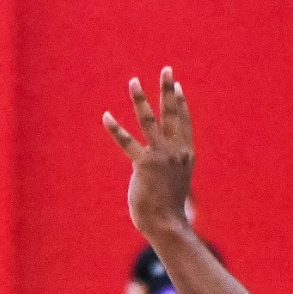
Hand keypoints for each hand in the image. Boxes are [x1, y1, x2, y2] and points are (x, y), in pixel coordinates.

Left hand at [103, 67, 195, 238]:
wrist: (167, 224)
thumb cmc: (169, 209)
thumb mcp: (175, 183)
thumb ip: (171, 170)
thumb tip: (165, 169)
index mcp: (185, 154)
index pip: (184, 122)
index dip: (180, 103)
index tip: (176, 86)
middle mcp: (176, 151)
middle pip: (172, 113)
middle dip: (167, 89)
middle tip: (166, 69)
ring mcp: (161, 156)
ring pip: (150, 121)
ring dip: (140, 99)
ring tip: (133, 81)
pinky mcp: (144, 165)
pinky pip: (128, 142)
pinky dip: (115, 129)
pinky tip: (106, 116)